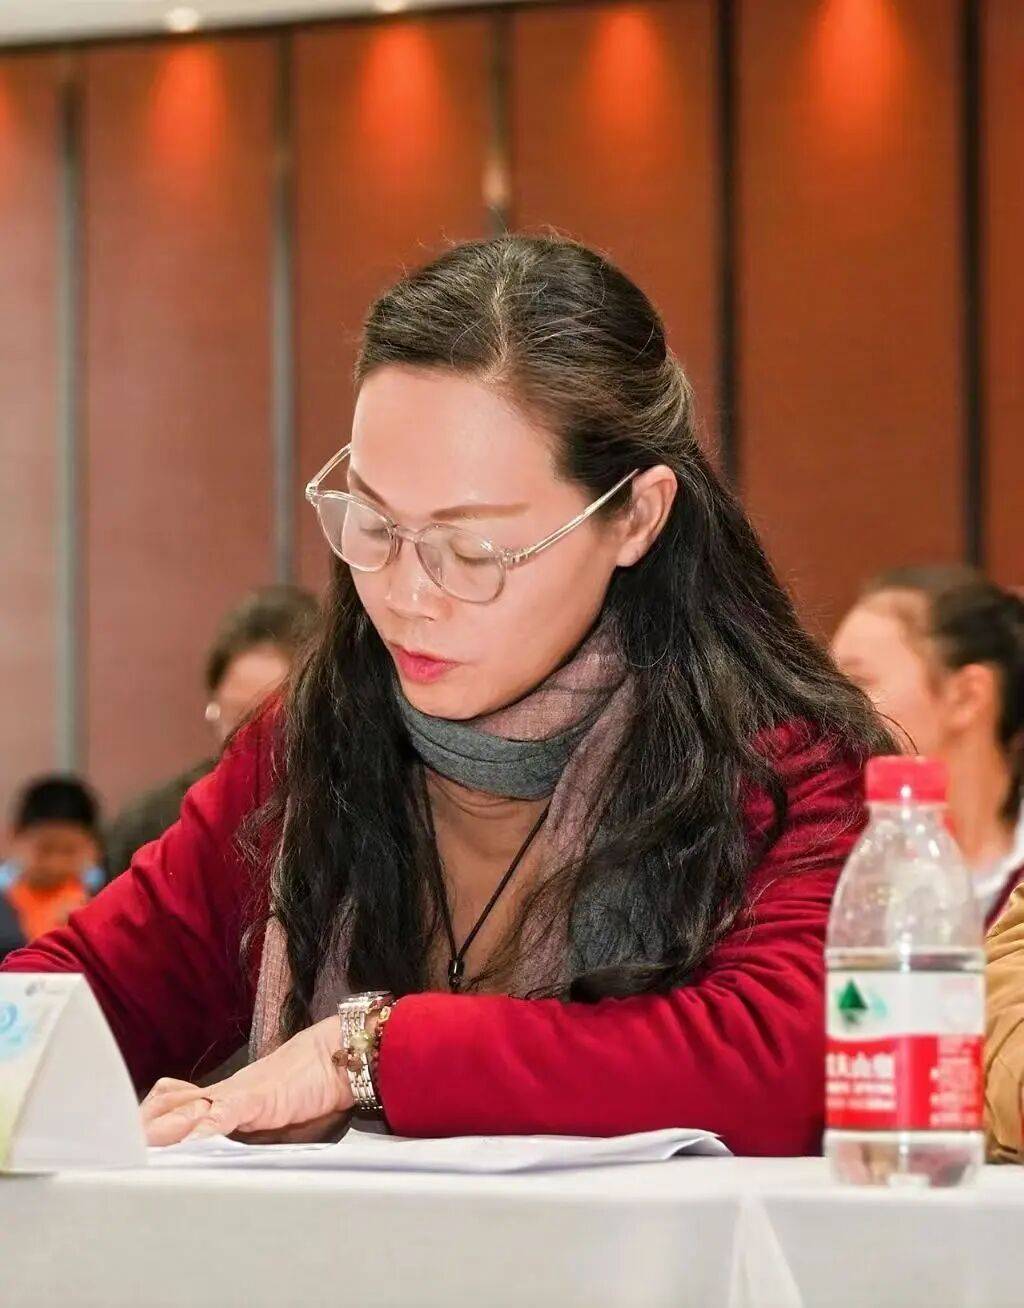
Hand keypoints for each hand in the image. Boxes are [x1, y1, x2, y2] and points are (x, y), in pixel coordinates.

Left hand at [141, 1016, 352, 1145]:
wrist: (334, 1056)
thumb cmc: (304, 1085)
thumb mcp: (267, 1110)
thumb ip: (241, 1126)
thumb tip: (214, 1147)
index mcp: (220, 1098)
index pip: (173, 1102)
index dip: (149, 1117)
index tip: (122, 1136)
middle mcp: (222, 1094)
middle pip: (169, 1104)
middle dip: (143, 1125)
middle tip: (117, 1147)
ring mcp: (238, 1094)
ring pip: (189, 1108)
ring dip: (163, 1129)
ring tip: (139, 1148)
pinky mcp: (259, 1099)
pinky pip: (226, 1112)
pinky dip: (205, 1127)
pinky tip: (190, 1142)